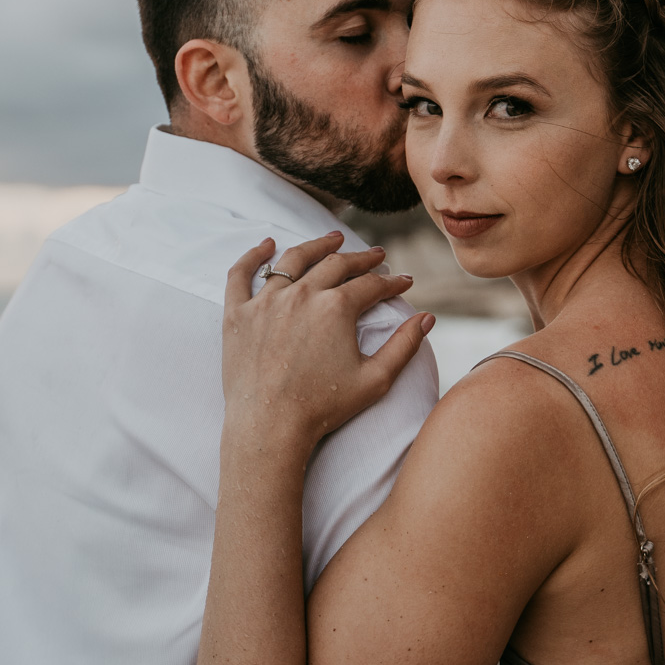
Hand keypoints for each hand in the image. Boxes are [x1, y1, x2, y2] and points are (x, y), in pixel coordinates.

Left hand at [223, 233, 434, 450]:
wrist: (270, 427)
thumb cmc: (323, 407)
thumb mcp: (375, 380)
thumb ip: (404, 346)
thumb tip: (428, 318)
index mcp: (336, 308)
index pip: (371, 285)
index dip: (392, 282)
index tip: (404, 282)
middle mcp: (301, 295)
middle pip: (336, 264)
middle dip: (362, 259)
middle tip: (376, 256)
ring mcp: (265, 301)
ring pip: (293, 259)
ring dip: (317, 246)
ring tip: (333, 238)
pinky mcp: (237, 314)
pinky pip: (241, 274)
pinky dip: (253, 255)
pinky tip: (267, 244)